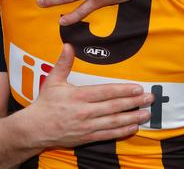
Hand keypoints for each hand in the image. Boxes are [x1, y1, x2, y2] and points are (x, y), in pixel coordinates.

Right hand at [28, 44, 152, 147]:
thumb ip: (63, 63)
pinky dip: (121, 131)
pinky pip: (108, 134)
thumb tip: (68, 45)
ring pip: (114, 122)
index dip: (123, 90)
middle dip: (134, 102)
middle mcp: (85, 112)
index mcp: (78, 96)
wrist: (34, 129)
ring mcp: (87, 126)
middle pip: (114, 107)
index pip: (106, 92)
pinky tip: (133, 127)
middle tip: (150, 98)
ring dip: (132, 117)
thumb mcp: (53, 80)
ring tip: (147, 113)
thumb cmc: (45, 103)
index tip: (137, 88)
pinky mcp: (86, 137)